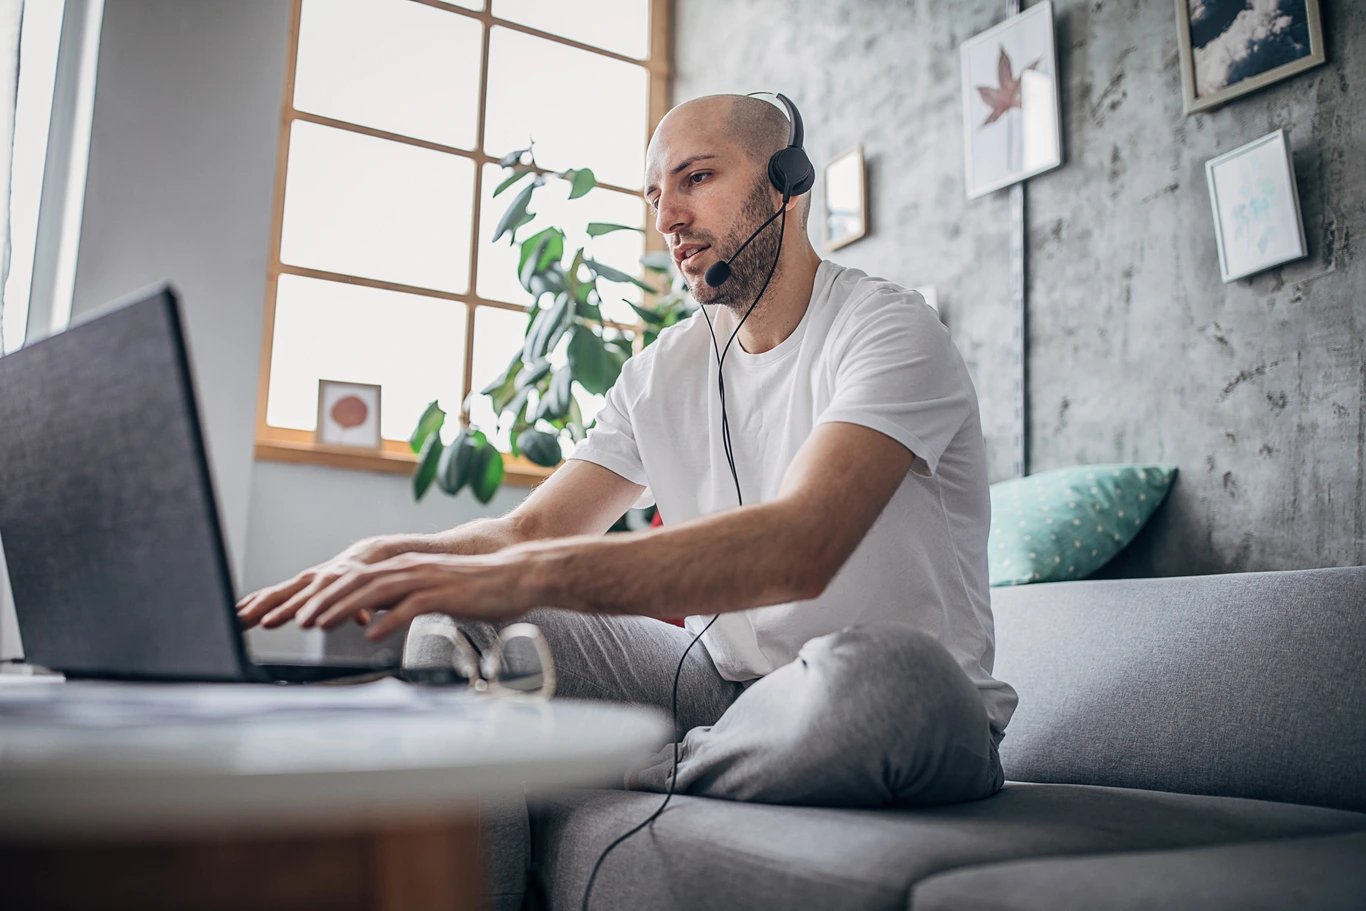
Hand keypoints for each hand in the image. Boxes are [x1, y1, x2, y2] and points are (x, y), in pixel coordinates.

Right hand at [236, 537, 395, 630]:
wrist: (371, 554)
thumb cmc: (375, 578)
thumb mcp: (375, 594)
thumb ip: (366, 607)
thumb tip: (362, 619)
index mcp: (332, 581)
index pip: (306, 599)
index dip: (288, 611)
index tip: (271, 622)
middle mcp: (314, 579)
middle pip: (283, 595)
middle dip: (263, 609)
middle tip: (243, 622)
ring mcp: (305, 581)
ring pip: (274, 593)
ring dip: (253, 607)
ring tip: (233, 619)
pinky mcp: (299, 584)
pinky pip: (272, 593)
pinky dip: (254, 601)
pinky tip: (237, 610)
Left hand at [293, 552, 529, 641]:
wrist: (518, 577)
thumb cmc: (478, 590)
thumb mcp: (431, 593)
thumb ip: (401, 601)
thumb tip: (372, 619)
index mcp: (405, 568)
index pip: (356, 580)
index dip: (326, 596)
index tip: (300, 615)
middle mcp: (411, 568)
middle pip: (358, 583)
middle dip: (324, 602)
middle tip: (298, 622)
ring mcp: (428, 579)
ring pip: (377, 591)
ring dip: (345, 609)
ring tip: (321, 626)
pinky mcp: (447, 593)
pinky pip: (412, 606)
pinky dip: (389, 619)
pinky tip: (371, 634)